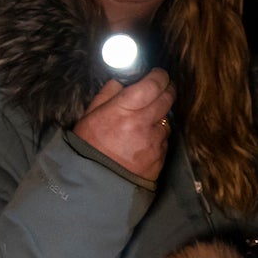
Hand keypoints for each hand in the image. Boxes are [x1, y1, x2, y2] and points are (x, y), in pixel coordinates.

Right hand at [73, 68, 172, 182]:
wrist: (95, 184)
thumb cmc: (89, 147)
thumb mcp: (91, 116)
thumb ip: (109, 94)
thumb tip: (123, 81)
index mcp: (124, 110)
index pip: (153, 84)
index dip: (159, 76)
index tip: (157, 74)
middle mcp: (143, 124)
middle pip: (167, 97)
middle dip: (166, 90)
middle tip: (159, 89)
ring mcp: (154, 142)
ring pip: (167, 120)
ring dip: (160, 116)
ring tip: (144, 122)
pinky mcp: (161, 157)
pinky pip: (164, 140)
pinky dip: (157, 136)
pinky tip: (143, 141)